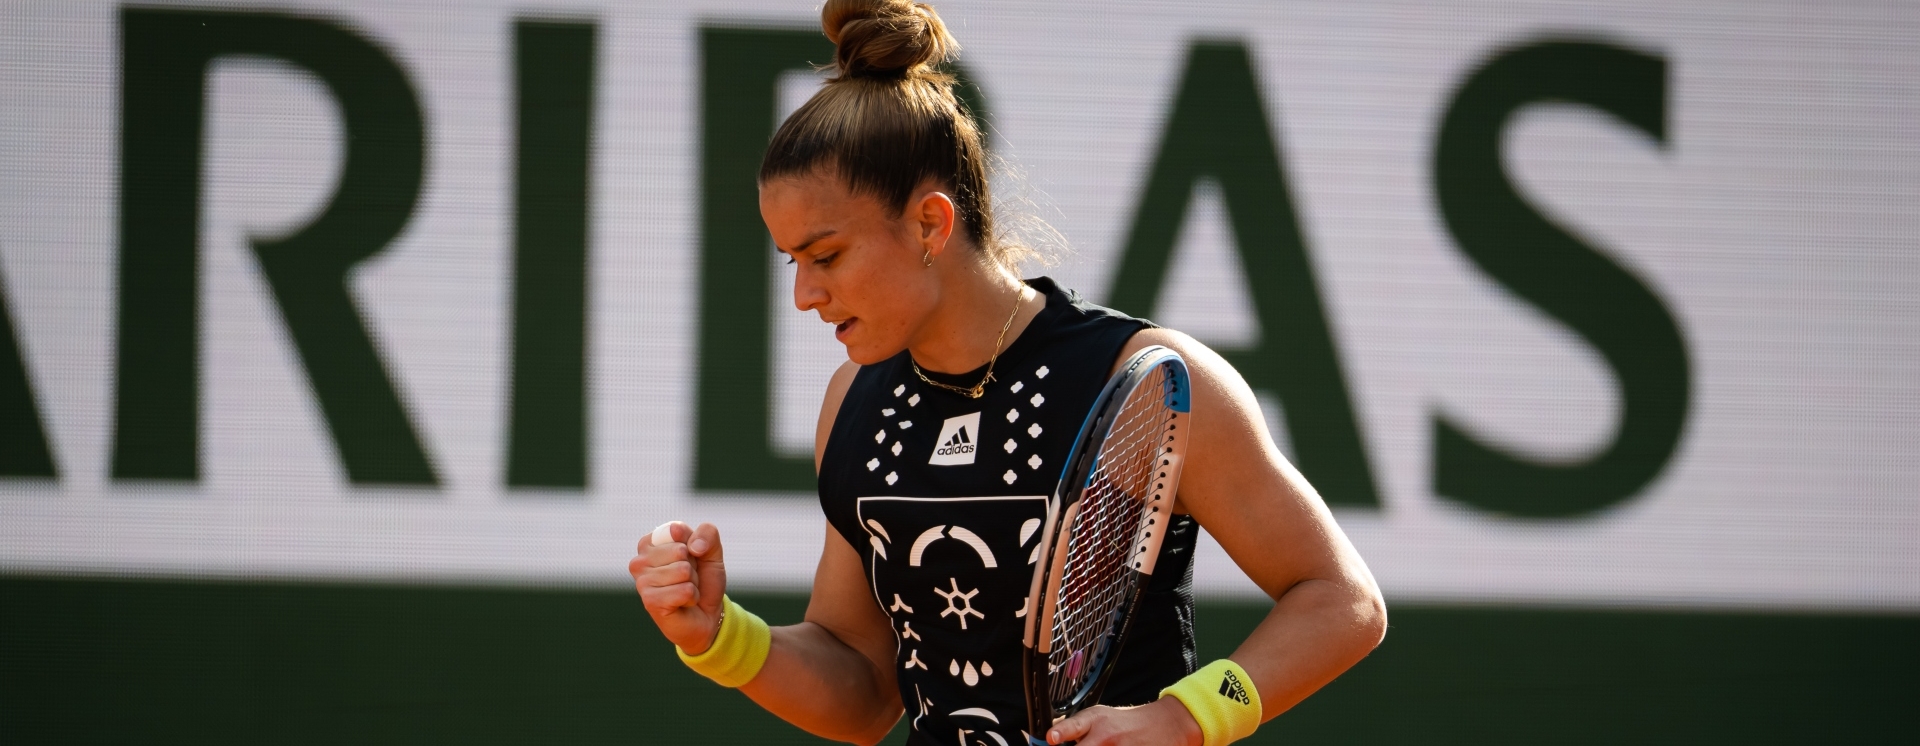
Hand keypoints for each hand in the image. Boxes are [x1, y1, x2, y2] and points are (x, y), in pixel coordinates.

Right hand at [630, 520, 728, 653]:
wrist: (707, 614)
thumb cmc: (704, 580)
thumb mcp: (712, 551)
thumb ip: (707, 533)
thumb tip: (693, 547)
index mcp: (651, 542)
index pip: (677, 530)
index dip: (693, 545)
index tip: (690, 558)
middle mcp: (640, 560)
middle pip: (680, 551)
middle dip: (693, 566)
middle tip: (688, 578)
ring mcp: (642, 581)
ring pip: (683, 571)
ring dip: (692, 583)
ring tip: (685, 590)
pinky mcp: (650, 601)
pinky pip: (685, 590)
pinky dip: (692, 597)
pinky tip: (683, 603)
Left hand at [1047, 698, 1202, 745]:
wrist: (1164, 724)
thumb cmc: (1126, 722)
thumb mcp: (1100, 717)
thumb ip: (1076, 729)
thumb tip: (1052, 741)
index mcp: (1095, 720)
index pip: (1074, 726)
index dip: (1061, 733)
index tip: (1051, 739)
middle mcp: (1106, 735)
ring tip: (1109, 745)